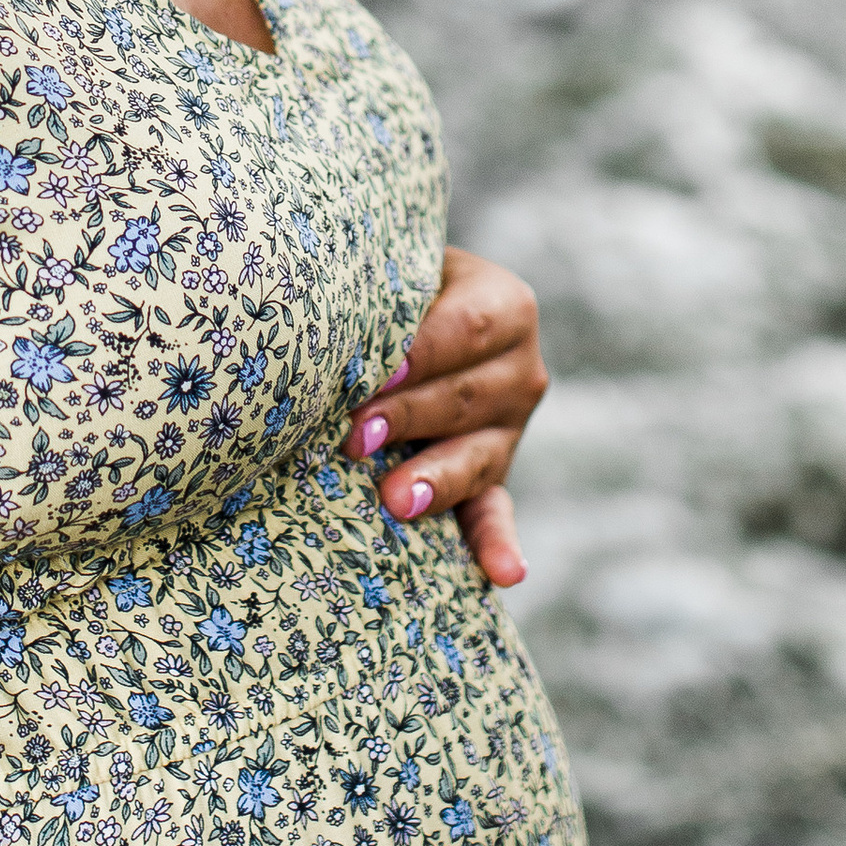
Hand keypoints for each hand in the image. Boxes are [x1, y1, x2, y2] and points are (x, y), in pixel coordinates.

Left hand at [346, 243, 546, 587]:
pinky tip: (504, 574)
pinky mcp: (491, 475)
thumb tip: (326, 313)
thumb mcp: (397, 272)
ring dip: (438, 480)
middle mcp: (519, 370)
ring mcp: (509, 430)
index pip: (466, 329)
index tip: (376, 373)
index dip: (419, 355)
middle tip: (354, 436)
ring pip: (477, 457)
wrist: (419, 308)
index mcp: (504, 306)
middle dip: (408, 417)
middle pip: (464, 398)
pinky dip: (497, 544)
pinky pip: (494, 512)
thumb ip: (381, 288)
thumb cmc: (391, 284)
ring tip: (397, 500)